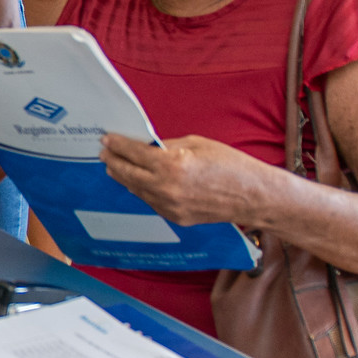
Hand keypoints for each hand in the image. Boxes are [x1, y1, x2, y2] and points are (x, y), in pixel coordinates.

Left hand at [97, 133, 262, 226]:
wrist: (253, 196)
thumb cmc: (230, 165)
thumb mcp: (197, 144)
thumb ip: (167, 146)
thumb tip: (145, 146)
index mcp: (172, 164)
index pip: (134, 153)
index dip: (118, 145)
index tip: (107, 140)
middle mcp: (167, 187)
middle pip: (128, 173)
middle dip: (113, 161)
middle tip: (104, 153)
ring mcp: (170, 206)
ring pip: (136, 190)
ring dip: (123, 177)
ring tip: (114, 167)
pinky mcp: (175, 217)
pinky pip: (150, 201)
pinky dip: (140, 190)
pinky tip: (136, 182)